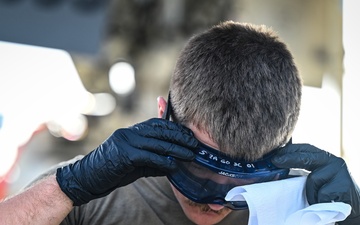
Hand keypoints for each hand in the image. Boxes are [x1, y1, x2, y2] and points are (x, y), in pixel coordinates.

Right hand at [56, 118, 197, 205]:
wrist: (86, 179)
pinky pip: (149, 156)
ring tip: (190, 155)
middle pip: (160, 130)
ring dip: (177, 149)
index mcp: (131, 131)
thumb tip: (172, 161)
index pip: (157, 124)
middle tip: (194, 144)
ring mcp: (125, 142)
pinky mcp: (124, 154)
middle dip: (180, 137)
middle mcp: (129, 132)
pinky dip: (163, 161)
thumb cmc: (111, 171)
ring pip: (157, 142)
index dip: (175, 129)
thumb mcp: (134, 162)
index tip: (189, 136)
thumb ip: (151, 158)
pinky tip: (174, 166)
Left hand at [271, 143, 359, 224]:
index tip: (275, 154)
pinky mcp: (343, 186)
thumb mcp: (316, 177)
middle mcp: (334, 161)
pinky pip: (321, 194)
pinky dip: (318, 200)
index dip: (290, 150)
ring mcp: (340, 173)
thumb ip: (301, 170)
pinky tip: (325, 202)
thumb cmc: (328, 192)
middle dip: (289, 159)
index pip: (306, 148)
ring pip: (313, 179)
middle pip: (308, 158)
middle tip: (275, 161)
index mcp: (325, 158)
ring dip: (310, 191)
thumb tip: (276, 168)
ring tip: (317, 197)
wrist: (352, 208)